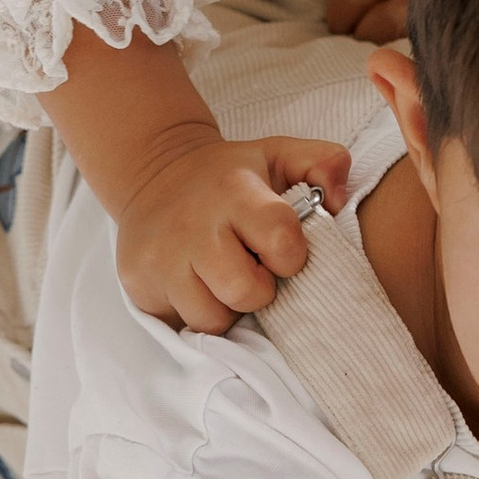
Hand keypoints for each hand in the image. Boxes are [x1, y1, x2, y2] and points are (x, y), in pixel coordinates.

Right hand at [115, 131, 351, 333]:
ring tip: (221, 278)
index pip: (281, 239)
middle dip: (259, 289)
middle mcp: (193, 224)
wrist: (154, 173)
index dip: (289, 254)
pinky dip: (195, 311)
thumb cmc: (229, 175)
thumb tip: (340, 201)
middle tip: (250, 268)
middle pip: (245, 291)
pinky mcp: (137, 281)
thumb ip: (324, 164)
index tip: (279, 249)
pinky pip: (182, 323)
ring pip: (212, 318)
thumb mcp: (278, 155)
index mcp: (234, 190)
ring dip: (225, 306)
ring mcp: (160, 256)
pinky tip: (195, 284)